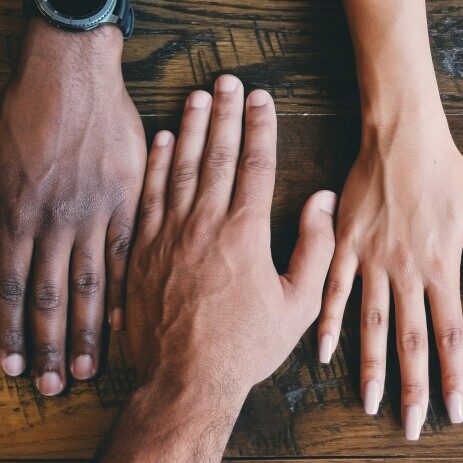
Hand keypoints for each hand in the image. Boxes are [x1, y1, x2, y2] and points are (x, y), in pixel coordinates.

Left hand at [0, 21, 145, 393]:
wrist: (72, 71)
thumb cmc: (22, 108)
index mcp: (15, 213)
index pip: (9, 287)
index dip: (9, 332)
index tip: (10, 368)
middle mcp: (54, 220)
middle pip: (49, 297)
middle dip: (47, 347)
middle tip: (51, 387)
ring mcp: (94, 211)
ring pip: (91, 284)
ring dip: (85, 331)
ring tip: (85, 368)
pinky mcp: (128, 198)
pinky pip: (129, 253)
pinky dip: (126, 289)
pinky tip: (125, 321)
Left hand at [125, 77, 336, 396]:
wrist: (184, 381)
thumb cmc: (245, 347)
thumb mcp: (298, 305)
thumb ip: (315, 248)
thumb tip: (321, 200)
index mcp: (245, 233)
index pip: (255, 165)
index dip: (260, 126)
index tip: (263, 98)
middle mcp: (204, 224)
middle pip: (216, 154)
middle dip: (225, 113)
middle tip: (229, 80)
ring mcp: (168, 234)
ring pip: (180, 167)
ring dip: (191, 127)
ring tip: (198, 95)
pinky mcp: (141, 250)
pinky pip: (149, 195)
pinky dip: (156, 164)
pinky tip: (163, 139)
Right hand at [316, 109, 462, 438]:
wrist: (402, 135)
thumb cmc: (447, 172)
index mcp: (442, 267)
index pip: (452, 334)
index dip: (454, 376)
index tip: (455, 411)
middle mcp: (407, 271)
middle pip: (411, 341)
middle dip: (414, 388)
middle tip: (413, 426)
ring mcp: (372, 260)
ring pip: (372, 325)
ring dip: (371, 368)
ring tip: (370, 403)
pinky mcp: (345, 244)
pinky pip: (335, 291)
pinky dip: (329, 323)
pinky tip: (324, 353)